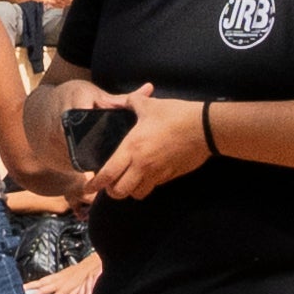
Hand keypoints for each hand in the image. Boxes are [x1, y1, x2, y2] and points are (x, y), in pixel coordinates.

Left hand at [84, 97, 221, 207]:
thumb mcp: (150, 105)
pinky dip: (147, 184)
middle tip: (111, 184)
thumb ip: (131, 102)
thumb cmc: (175, 115)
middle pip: (120, 192)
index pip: (107, 174)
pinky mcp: (171, 176)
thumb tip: (121, 100)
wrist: (205, 128)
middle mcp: (141, 165)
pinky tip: (149, 174)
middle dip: (112, 191)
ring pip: (137, 193)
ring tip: (130, 181)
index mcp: (131, 148)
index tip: (88, 187)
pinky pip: (154, 186)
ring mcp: (157, 173)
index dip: (95, 184)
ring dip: (131, 190)